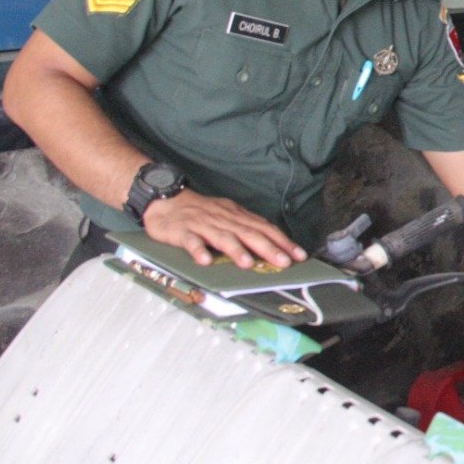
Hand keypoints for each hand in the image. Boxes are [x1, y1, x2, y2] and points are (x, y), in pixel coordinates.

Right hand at [142, 190, 304, 269]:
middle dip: (268, 248)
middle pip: (249, 233)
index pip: (264, 228)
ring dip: (236, 250)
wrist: (165, 200)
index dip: (282, 241)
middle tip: (284, 262)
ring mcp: (202, 224)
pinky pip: (190, 241)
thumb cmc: (200, 212)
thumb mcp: (226, 216)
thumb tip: (270, 244)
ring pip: (222, 237)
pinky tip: (205, 261)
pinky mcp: (181, 231)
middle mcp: (223, 219)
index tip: (298, 255)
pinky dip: (198, 250)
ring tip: (248, 263)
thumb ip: (245, 229)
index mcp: (236, 215)